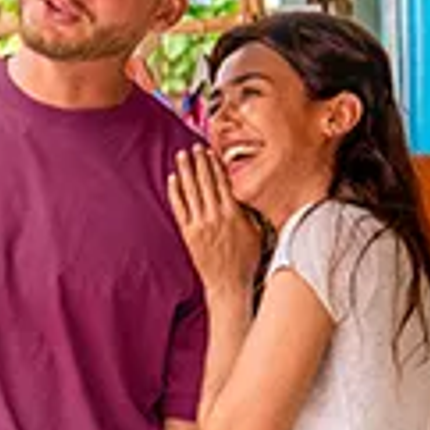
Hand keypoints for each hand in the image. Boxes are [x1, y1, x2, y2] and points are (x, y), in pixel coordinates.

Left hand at [166, 145, 260, 296]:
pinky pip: (179, 208)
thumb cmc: (246, 259)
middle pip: (205, 183)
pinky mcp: (188, 233)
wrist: (229, 283)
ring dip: (185, 172)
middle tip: (194, 147)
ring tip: (181, 156)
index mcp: (234, 215)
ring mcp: (199, 224)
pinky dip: (175, 192)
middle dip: (199, 163)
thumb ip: (250, 212)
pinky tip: (172, 179)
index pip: (222, 183)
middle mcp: (215, 217)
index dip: (215, 166)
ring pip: (190, 192)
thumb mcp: (257, 233)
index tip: (211, 153)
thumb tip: (247, 192)